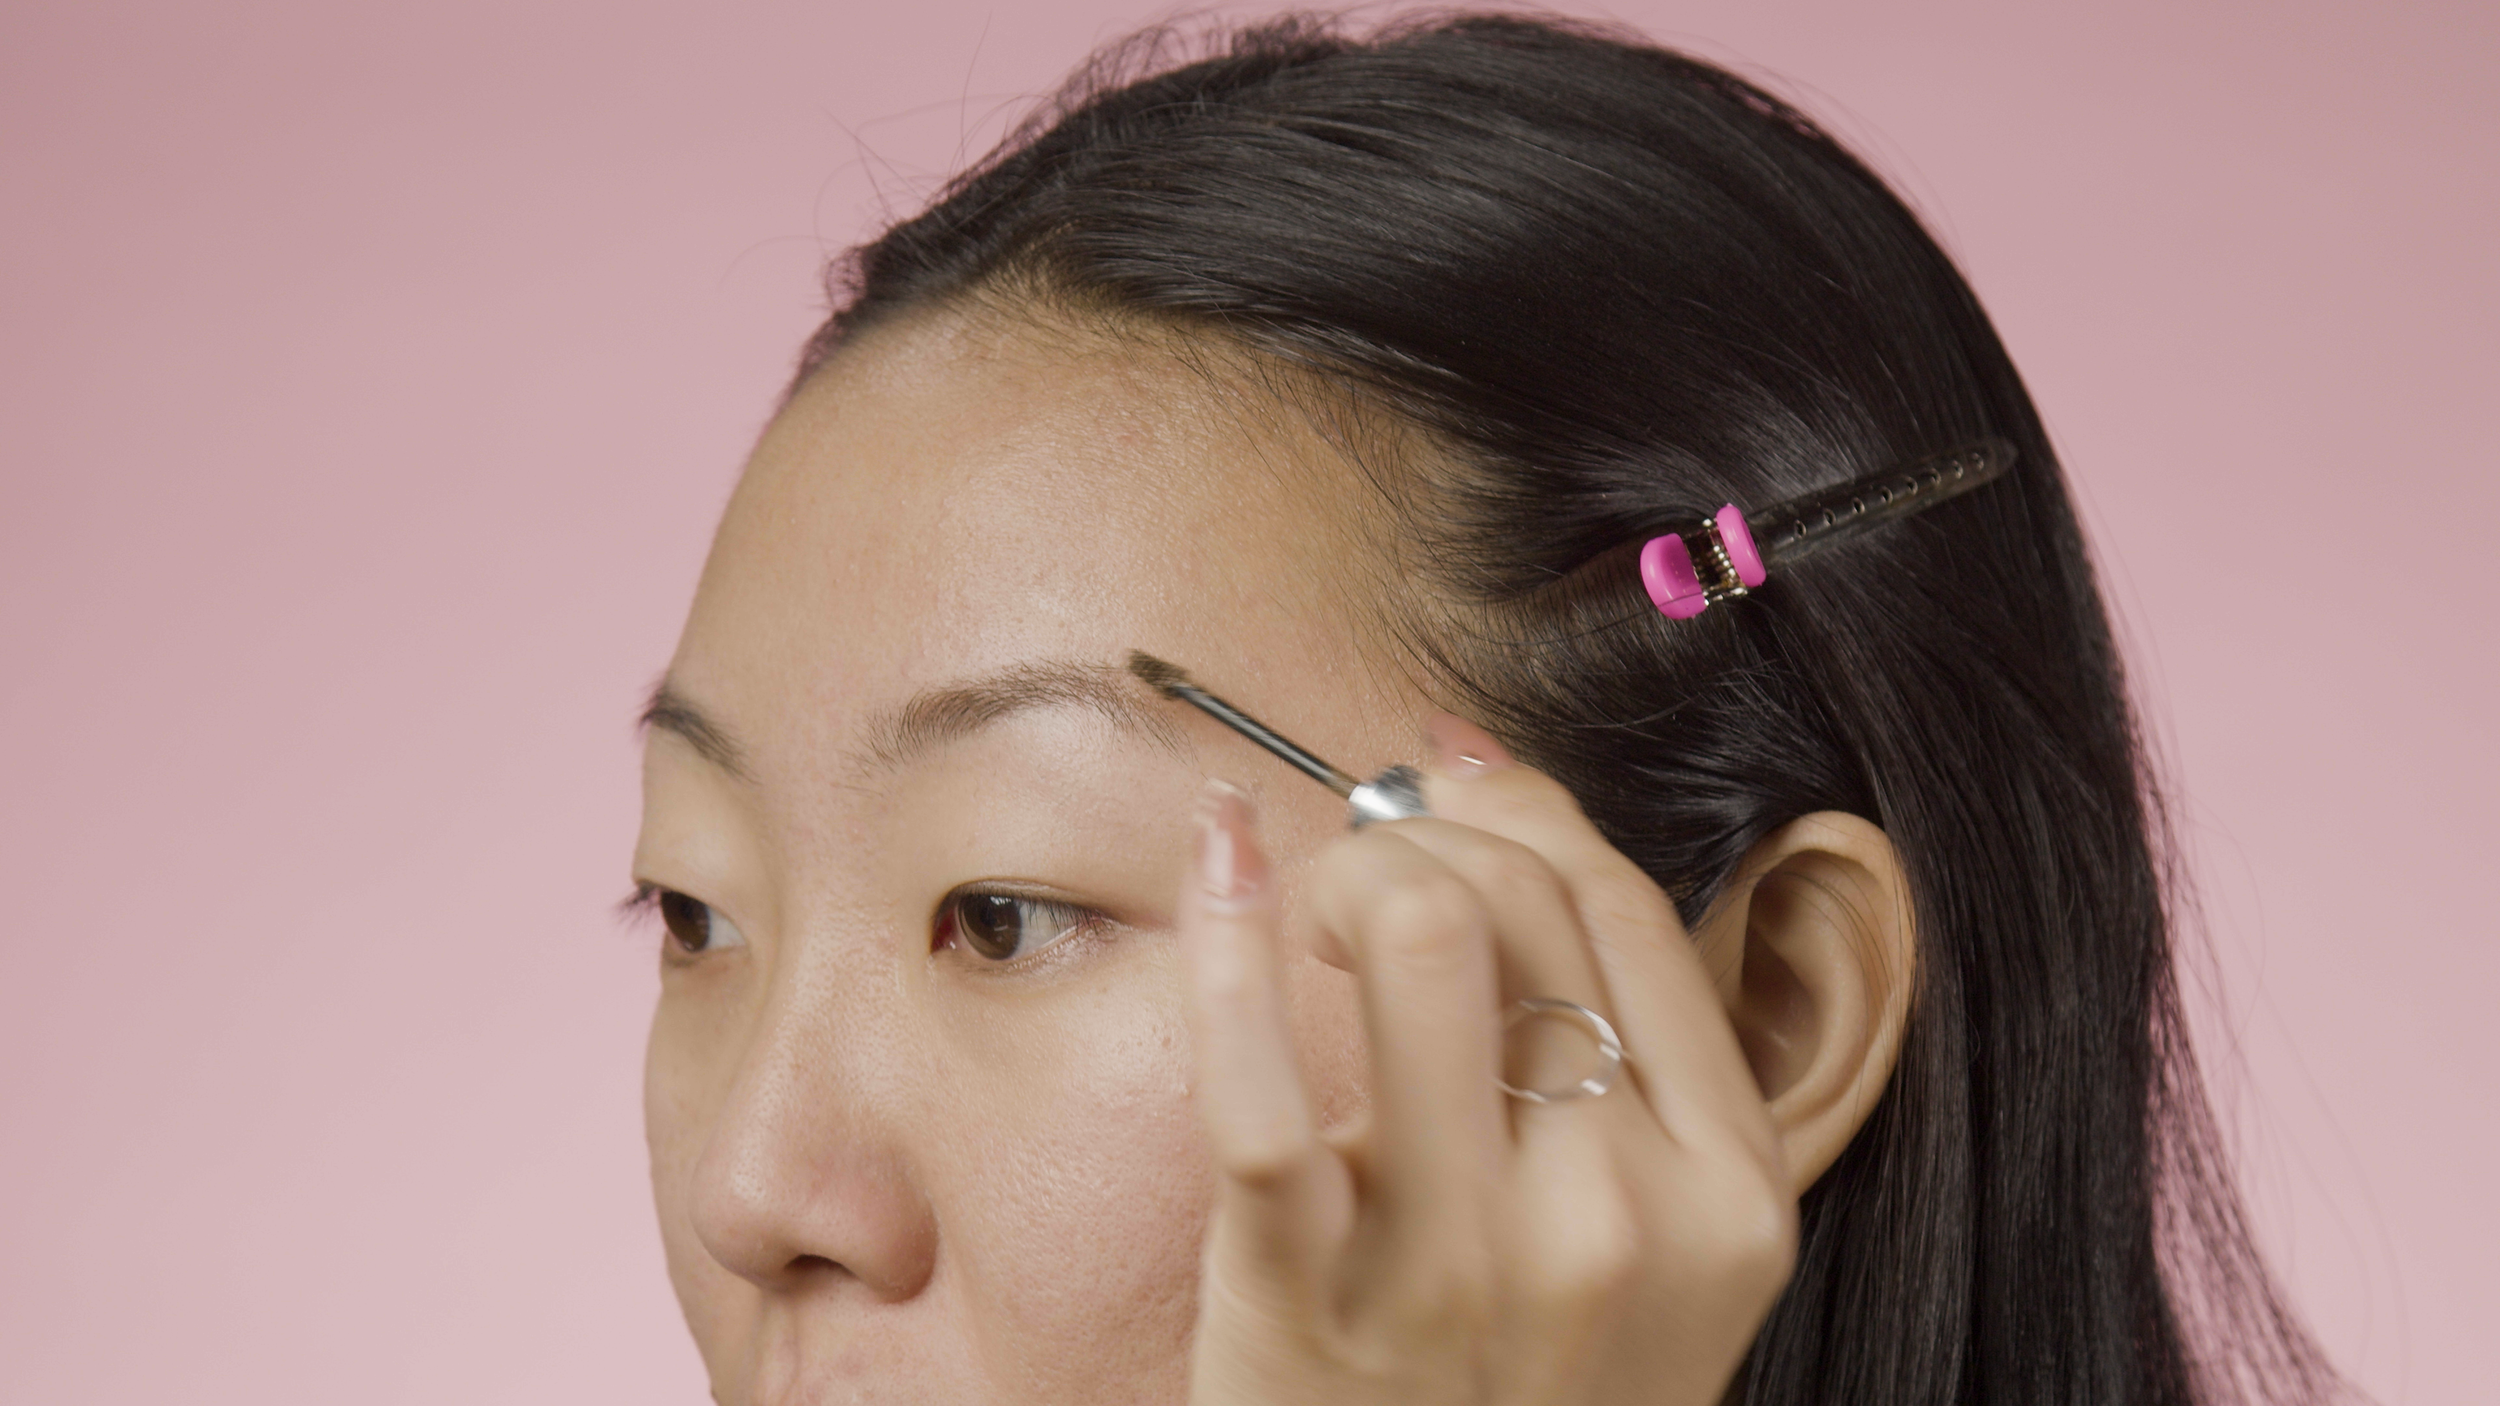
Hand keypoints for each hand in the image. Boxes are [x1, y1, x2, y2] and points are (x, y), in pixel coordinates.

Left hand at [1176, 715, 1797, 1405]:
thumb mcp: (1645, 1244)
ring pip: (1418, 939)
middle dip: (1422, 832)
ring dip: (1345, 870)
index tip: (1450, 784)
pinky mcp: (1311, 1300)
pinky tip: (1217, 858)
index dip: (1525, 812)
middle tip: (1366, 865)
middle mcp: (1618, 1222)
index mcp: (1726, 1195)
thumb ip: (1612, 1042)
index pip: (1629, 913)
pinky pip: (1262, 1082)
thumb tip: (1489, 776)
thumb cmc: (1524, 1387)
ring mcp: (1464, 1269)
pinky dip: (1229, 939)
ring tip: (1309, 900)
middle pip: (1521, 905)